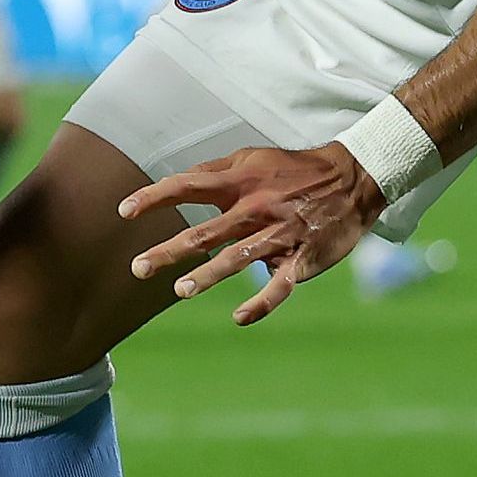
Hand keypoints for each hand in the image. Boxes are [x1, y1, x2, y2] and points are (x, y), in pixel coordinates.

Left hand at [121, 139, 386, 326]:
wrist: (353, 178)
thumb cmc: (292, 170)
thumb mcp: (252, 158)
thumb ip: (214, 172)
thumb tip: (176, 186)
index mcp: (239, 182)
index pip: (187, 186)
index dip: (153, 197)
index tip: (123, 211)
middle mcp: (255, 207)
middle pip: (205, 231)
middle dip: (169, 250)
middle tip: (138, 268)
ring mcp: (279, 234)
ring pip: (237, 258)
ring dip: (208, 275)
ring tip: (180, 290)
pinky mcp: (302, 257)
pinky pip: (280, 284)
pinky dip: (261, 302)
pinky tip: (239, 317)